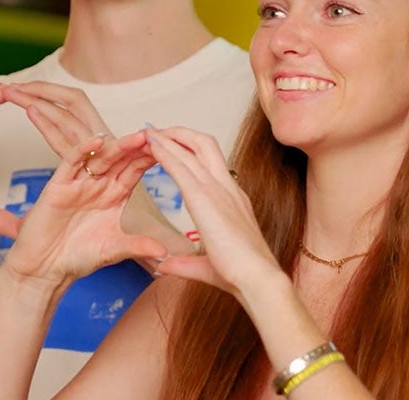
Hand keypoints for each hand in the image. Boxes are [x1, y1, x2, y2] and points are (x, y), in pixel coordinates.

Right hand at [3, 81, 194, 255]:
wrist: (44, 269)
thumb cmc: (77, 257)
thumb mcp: (114, 250)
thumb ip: (138, 246)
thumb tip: (165, 253)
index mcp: (115, 195)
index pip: (136, 170)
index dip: (152, 159)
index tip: (173, 149)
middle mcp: (99, 184)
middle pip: (122, 159)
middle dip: (140, 147)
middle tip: (161, 136)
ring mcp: (79, 183)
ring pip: (101, 157)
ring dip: (120, 146)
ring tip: (139, 137)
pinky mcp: (59, 186)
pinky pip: (72, 162)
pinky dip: (83, 150)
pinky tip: (98, 141)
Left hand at [142, 126, 282, 300]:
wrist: (257, 277)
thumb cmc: (241, 274)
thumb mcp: (207, 265)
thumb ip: (185, 263)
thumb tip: (165, 264)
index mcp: (233, 200)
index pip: (211, 164)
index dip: (192, 151)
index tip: (175, 148)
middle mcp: (228, 188)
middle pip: (205, 144)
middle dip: (181, 134)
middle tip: (160, 131)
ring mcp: (218, 189)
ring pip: (192, 149)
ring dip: (170, 137)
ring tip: (151, 131)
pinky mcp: (204, 197)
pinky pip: (181, 166)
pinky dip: (165, 152)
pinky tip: (151, 145)